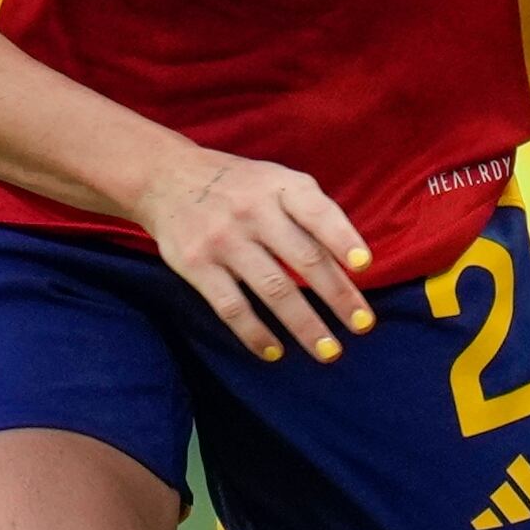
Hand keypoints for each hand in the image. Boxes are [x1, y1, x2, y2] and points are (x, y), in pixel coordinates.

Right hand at [131, 150, 375, 362]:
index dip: (343, 238)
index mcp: (281, 187)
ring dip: (304, 325)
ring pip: (273, 289)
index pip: (318, 213)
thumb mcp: (276, 180)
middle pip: (305, 258)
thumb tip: (352, 264)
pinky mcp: (196, 265)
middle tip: (363, 326)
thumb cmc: (239, 186)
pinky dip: (255, 333)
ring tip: (329, 351)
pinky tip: (275, 351)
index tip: (365, 266)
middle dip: (338, 296)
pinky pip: (231, 306)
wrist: (165, 178)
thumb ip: (309, 212)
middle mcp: (254, 211)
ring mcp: (223, 239)